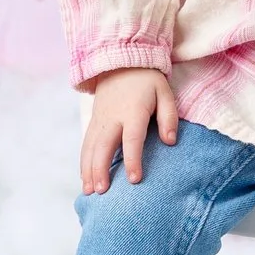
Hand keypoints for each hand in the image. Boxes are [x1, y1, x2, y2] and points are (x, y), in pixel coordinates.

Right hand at [82, 67, 178, 194]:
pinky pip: (86, 144)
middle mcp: (112, 117)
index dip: (133, 160)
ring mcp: (100, 120)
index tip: (134, 180)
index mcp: (133, 111)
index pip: (132, 139)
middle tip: (102, 191)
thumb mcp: (164, 93)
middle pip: (103, 146)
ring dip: (88, 170)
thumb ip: (169, 117)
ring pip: (90, 147)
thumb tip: (170, 141)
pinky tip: (84, 178)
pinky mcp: (94, 121)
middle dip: (100, 169)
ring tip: (89, 191)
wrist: (121, 62)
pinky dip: (83, 162)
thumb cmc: (147, 81)